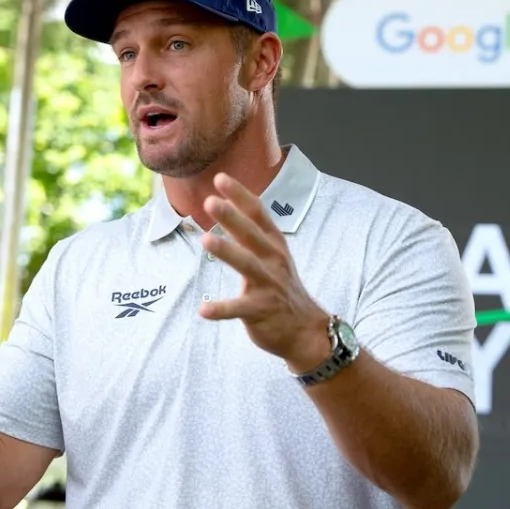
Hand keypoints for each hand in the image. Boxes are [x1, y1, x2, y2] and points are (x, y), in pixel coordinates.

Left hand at [198, 173, 330, 369]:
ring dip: (227, 251)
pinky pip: (239, 309)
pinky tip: (203, 310)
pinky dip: (221, 309)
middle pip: (251, 235)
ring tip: (206, 240)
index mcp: (275, 245)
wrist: (306, 330)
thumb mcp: (274, 256)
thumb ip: (252, 234)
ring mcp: (269, 285)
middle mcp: (274, 261)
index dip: (240, 195)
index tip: (220, 178)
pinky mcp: (261, 311)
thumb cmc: (282, 288)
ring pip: (247, 265)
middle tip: (210, 201)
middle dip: (232, 217)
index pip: (258, 214)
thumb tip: (228, 205)